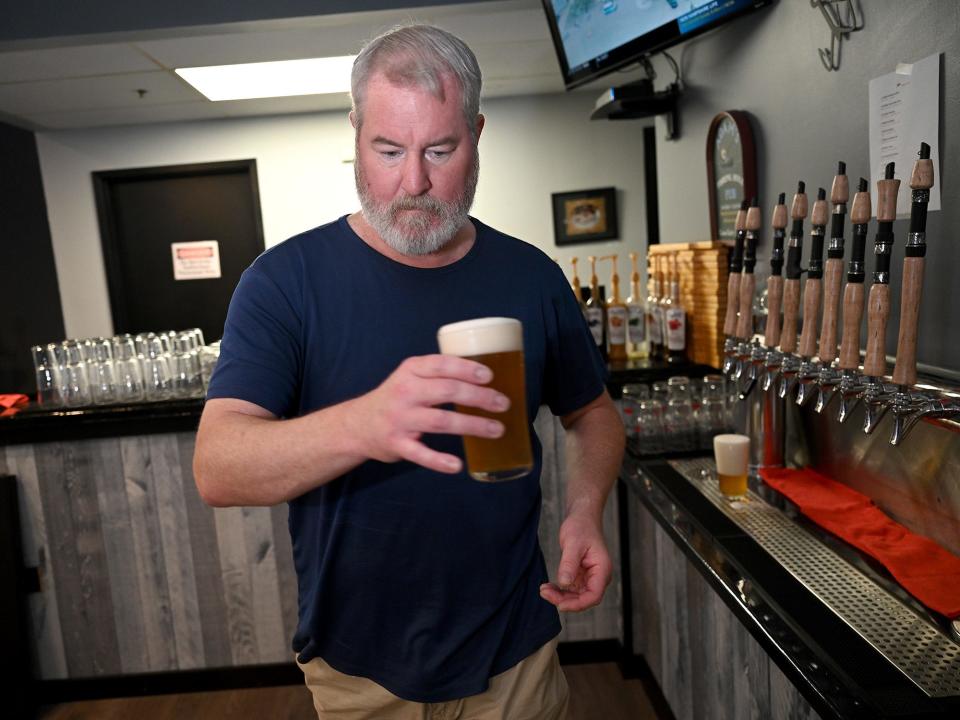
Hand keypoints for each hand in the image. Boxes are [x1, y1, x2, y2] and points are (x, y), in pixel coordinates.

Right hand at [350, 354, 509, 473]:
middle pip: (447, 391)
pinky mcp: (397, 444)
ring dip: (472, 425)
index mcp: (411, 370)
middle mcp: (405, 392)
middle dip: (479, 397)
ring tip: (497, 429)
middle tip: (503, 403)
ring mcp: (401, 419)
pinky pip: (420, 453)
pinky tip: (456, 465)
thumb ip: (438, 374)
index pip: (441, 364)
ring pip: (440, 421)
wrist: (357, 425)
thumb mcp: (411, 377)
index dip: (466, 369)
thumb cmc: (396, 398)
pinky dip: (438, 460)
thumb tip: (485, 378)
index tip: (489, 376)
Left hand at [539, 513, 611, 611]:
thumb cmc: (581, 527)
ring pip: (577, 596)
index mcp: (602, 569)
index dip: (578, 604)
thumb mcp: (573, 544)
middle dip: (565, 600)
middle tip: (544, 592)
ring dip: (561, 596)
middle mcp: (599, 576)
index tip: (560, 605)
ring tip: (544, 589)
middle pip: (584, 598)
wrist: (582, 518)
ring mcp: (590, 577)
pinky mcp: (582, 576)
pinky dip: (560, 590)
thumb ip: (569, 564)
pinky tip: (548, 587)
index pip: (594, 595)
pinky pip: (572, 589)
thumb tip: (564, 584)